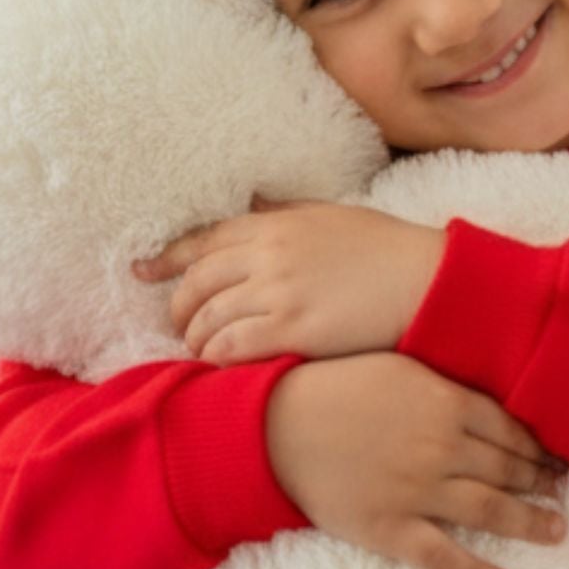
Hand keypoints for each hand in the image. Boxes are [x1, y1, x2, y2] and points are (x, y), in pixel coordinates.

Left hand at [132, 195, 445, 363]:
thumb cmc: (387, 248)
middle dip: (180, 307)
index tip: (142, 272)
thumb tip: (255, 200)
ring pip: (209, 319)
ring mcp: (279, 292)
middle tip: (177, 325)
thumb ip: (288, 209)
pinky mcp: (293, 329)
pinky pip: (232, 347)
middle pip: (198, 283)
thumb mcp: (332, 215)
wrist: (426, 280)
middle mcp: (268, 255)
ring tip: (199, 351)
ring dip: (196, 339)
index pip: (204, 240)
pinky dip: (216, 359)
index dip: (167, 259)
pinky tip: (217, 368)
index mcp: (276, 224)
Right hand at [266, 352, 568, 568]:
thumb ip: (443, 385)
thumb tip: (484, 400)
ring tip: (558, 531)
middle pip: (508, 469)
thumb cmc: (334, 386)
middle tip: (564, 490)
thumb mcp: (397, 367)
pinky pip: (442, 558)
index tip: (557, 456)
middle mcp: (442, 448)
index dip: (538, 446)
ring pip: (490, 511)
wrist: (275, 424)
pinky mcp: (390, 528)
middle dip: (541, 481)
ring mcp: (418, 491)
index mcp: (446, 403)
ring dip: (531, 523)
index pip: (510, 429)